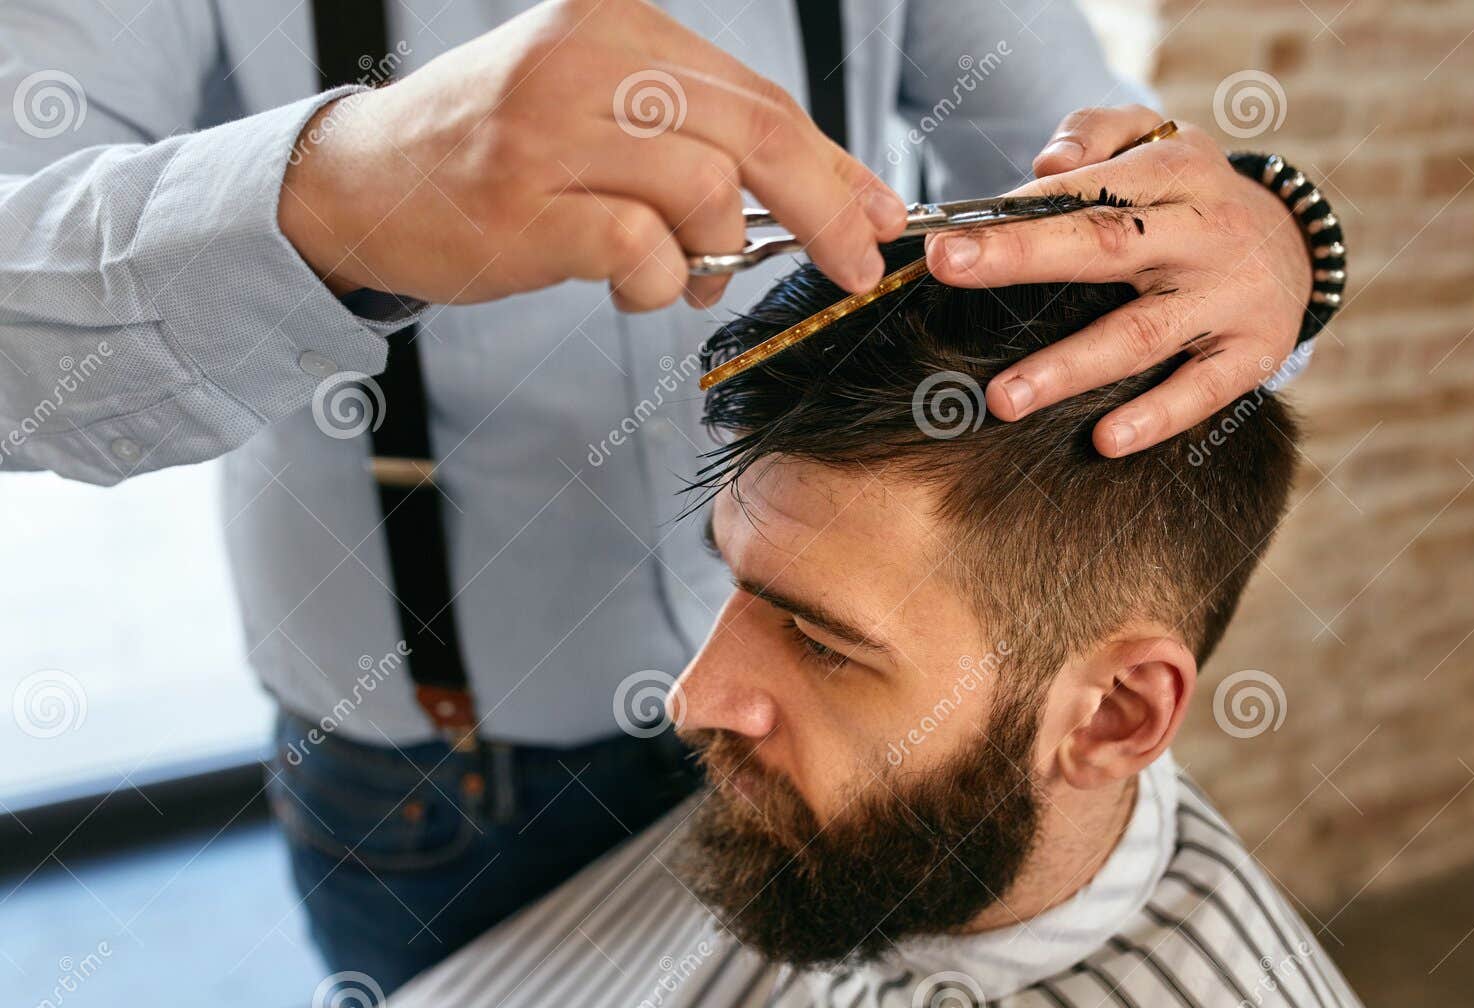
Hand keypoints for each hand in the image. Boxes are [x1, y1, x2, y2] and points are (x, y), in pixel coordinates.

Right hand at [278, 0, 905, 309]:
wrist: (366, 180)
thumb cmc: (502, 154)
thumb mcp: (602, 112)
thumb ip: (700, 140)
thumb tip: (830, 195)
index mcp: (619, 21)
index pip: (760, 97)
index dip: (834, 165)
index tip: (876, 215)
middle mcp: (586, 58)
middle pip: (756, 135)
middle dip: (825, 210)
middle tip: (854, 265)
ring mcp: (551, 129)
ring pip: (707, 191)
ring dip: (719, 254)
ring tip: (691, 276)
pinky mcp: (525, 203)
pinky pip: (641, 248)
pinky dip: (659, 282)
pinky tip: (639, 286)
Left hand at [923, 105, 1310, 455]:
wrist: (1296, 247)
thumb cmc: (1193, 197)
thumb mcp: (1157, 142)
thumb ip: (1095, 135)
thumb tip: (1044, 166)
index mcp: (1177, 172)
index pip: (1093, 186)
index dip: (1021, 209)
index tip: (950, 235)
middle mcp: (1205, 231)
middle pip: (1107, 243)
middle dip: (1022, 256)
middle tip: (949, 268)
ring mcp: (1230, 297)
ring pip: (1142, 333)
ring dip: (1070, 367)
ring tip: (1004, 397)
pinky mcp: (1254, 354)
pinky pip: (1201, 391)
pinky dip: (1155, 417)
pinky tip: (1105, 440)